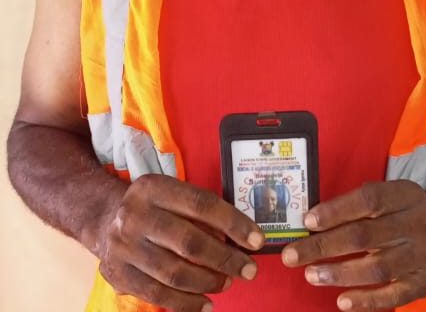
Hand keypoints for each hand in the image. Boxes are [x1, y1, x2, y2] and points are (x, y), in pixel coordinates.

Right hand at [97, 174, 264, 311]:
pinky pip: (158, 295)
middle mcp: (135, 214)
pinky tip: (206, 303)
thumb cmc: (155, 206)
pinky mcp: (118, 274)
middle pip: (190, 242)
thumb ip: (202, 212)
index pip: (202, 204)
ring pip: (175, 273)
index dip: (234, 224)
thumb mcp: (173, 194)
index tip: (257, 241)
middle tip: (248, 269)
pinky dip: (187, 304)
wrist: (104, 217)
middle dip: (226, 259)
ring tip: (228, 282)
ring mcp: (123, 246)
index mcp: (154, 187)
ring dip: (209, 282)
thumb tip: (243, 238)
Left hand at [281, 180, 425, 310]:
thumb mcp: (389, 194)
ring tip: (311, 275)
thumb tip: (311, 221)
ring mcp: (424, 254)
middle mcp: (417, 223)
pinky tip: (342, 302)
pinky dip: (367, 301)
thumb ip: (357, 204)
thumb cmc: (402, 210)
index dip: (336, 211)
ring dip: (340, 273)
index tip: (308, 222)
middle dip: (324, 246)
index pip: (368, 200)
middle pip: (365, 236)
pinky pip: (395, 296)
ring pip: (378, 267)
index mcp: (404, 195)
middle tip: (293, 255)